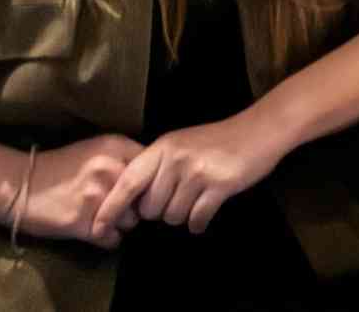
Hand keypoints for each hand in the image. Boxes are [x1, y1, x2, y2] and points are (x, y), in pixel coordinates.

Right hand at [16, 136, 144, 247]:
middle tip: (125, 207)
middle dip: (138, 204)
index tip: (145, 190)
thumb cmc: (63, 167)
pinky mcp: (83, 224)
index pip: (156, 168)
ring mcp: (98, 198)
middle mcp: (112, 171)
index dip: (154, 181)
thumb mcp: (98, 149)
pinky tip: (97, 231)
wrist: (23, 185)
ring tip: (107, 219)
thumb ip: (126, 157)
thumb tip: (156, 173)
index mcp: (118, 148)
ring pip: (132, 221)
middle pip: (147, 196)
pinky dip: (108, 239)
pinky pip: (113, 240)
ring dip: (122, 223)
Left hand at [92, 112, 286, 238]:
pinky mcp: (220, 185)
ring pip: (173, 217)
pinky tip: (207, 210)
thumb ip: (156, 167)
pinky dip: (199, 222)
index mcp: (161, 148)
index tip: (98, 229)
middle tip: (179, 198)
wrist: (260, 129)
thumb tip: (134, 203)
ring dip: (183, 215)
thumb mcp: (180, 144)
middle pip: (150, 209)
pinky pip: (197, 219)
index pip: (126, 183)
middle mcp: (175, 159)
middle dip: (161, 211)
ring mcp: (198, 172)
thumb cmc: (217, 140)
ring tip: (197, 199)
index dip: (109, 209)